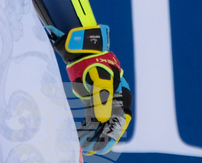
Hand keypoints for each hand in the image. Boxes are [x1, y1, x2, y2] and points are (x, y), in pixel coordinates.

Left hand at [52, 25, 132, 155]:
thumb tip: (102, 120)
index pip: (121, 120)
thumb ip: (101, 101)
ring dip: (93, 135)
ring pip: (101, 122)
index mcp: (121, 95)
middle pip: (111, 124)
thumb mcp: (98, 82)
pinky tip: (81, 136)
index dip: (113, 135)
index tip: (104, 146)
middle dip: (102, 138)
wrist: (82, 51)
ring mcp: (104, 100)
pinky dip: (87, 127)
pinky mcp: (93, 100)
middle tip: (92, 150)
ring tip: (85, 146)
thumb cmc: (92, 64)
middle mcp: (115, 99)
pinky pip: (92, 117)